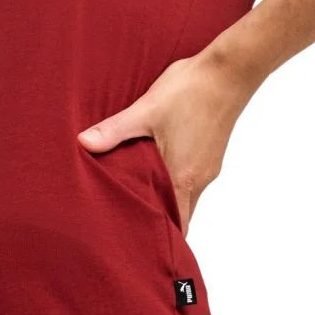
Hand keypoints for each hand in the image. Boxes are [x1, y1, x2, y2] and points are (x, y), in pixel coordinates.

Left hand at [76, 52, 259, 236]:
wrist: (230, 70)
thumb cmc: (191, 91)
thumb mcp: (146, 110)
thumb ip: (114, 130)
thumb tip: (83, 144)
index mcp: (184, 178)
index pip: (178, 224)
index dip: (162, 237)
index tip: (142, 244)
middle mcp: (200, 177)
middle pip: (181, 211)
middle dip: (159, 217)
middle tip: (131, 220)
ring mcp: (209, 163)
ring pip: (186, 192)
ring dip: (165, 195)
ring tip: (138, 192)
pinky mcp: (211, 148)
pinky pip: (192, 174)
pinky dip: (175, 177)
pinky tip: (156, 162)